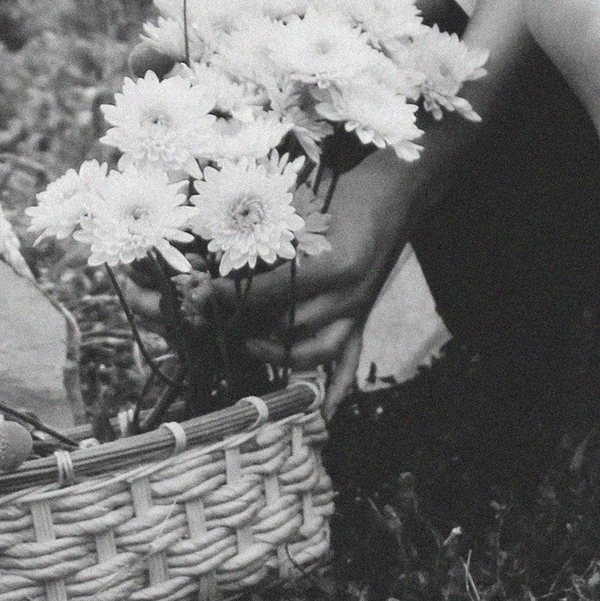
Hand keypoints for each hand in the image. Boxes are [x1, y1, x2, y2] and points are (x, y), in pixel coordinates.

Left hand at [134, 147, 421, 382]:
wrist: (396, 192)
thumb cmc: (346, 190)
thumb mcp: (306, 204)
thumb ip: (270, 228)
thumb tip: (223, 241)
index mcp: (334, 265)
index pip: (272, 292)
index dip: (233, 294)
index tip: (203, 293)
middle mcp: (349, 296)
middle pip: (288, 325)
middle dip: (246, 324)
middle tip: (213, 319)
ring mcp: (358, 311)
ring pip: (316, 351)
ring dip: (280, 355)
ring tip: (249, 347)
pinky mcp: (364, 317)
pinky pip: (352, 359)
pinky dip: (338, 386)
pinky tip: (323, 410)